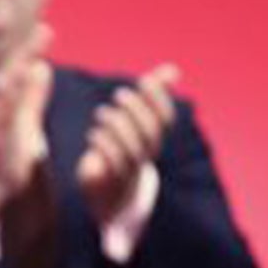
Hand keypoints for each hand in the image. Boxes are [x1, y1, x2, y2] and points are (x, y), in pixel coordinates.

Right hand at [0, 26, 53, 209]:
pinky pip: (2, 149)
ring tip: (26, 64)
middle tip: (42, 35)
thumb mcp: (27, 126)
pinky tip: (14, 123)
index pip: (18, 77)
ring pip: (1, 112)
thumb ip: (33, 98)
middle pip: (8, 86)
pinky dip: (7, 130)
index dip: (30, 53)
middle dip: (23, 60)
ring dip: (13, 89)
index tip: (46, 29)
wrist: (1, 210)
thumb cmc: (12, 165)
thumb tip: (41, 65)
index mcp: (8, 113)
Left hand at [77, 63, 178, 225]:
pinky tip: (94, 135)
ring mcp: (130, 171)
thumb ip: (154, 94)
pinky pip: (113, 165)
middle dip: (136, 111)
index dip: (159, 99)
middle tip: (119, 94)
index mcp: (152, 140)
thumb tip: (174, 69)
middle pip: (150, 134)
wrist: (113, 198)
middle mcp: (145, 157)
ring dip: (117, 126)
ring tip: (102, 113)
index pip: (166, 120)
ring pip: (133, 149)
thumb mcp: (136, 120)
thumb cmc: (124, 150)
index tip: (145, 79)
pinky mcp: (111, 183)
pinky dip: (104, 145)